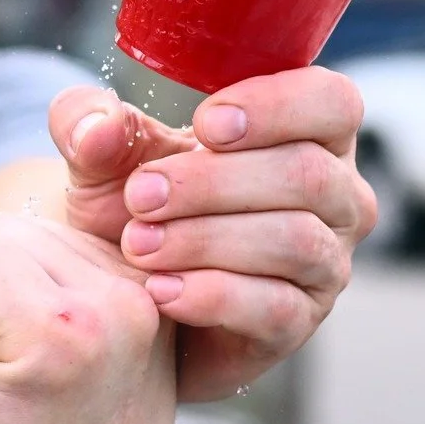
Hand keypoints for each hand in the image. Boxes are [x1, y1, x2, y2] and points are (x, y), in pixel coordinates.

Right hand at [0, 214, 174, 423]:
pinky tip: (53, 348)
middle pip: (1, 232)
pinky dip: (45, 286)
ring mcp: (146, 300)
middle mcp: (118, 304)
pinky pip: (69, 249)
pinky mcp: (153, 301)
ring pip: (34, 235)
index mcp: (60, 333)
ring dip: (10, 286)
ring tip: (23, 362)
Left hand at [50, 69, 376, 401]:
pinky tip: (158, 289)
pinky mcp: (299, 322)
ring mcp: (325, 263)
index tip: (204, 125)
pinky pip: (276, 308)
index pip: (332, 101)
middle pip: (307, 174)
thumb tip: (97, 126)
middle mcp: (335, 196)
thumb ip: (89, 124)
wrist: (123, 292)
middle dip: (213, 182)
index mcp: (306, 132)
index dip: (277, 106)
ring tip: (139, 245)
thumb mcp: (103, 156)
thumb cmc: (138, 205)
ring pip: (295, 240)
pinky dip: (211, 295)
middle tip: (140, 196)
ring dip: (206, 239)